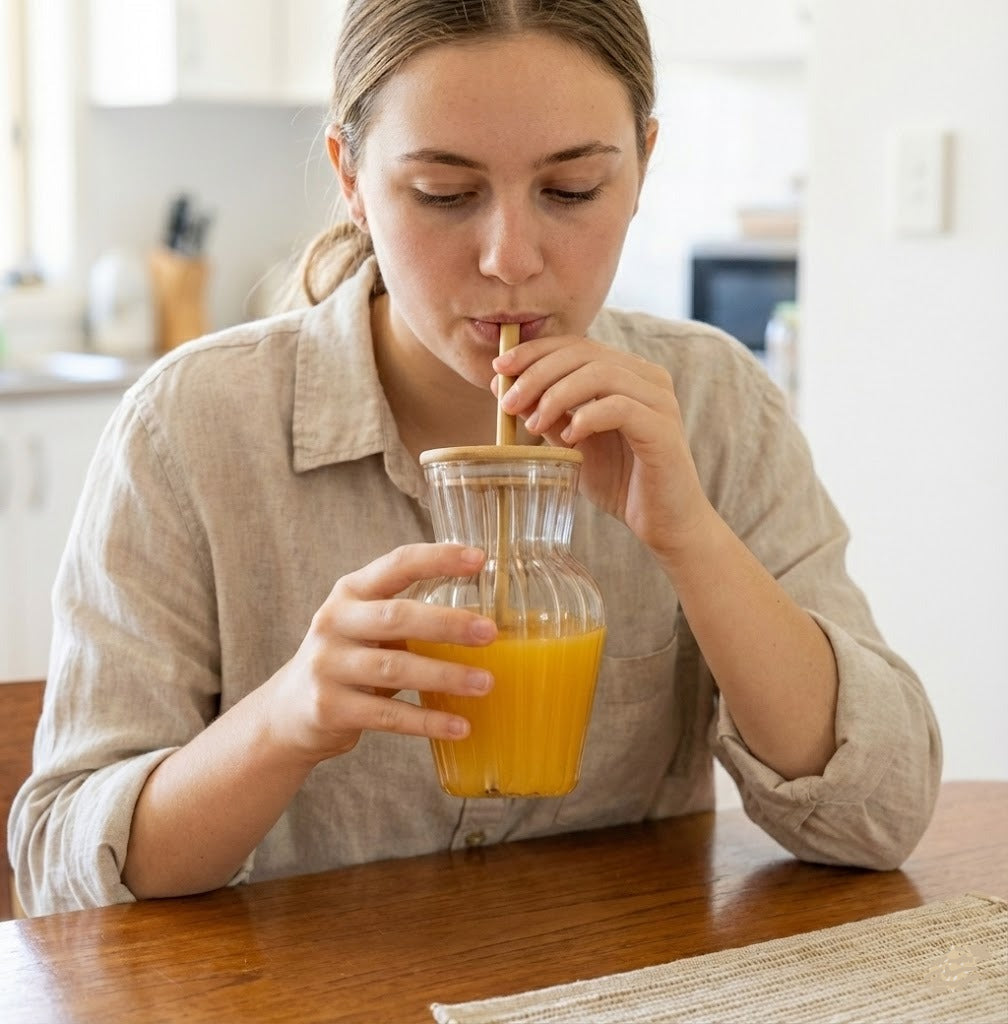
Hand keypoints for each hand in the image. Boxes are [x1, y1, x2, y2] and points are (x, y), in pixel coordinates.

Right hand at [268, 543, 496, 762]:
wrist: (288, 712)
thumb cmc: (348, 659)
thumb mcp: (366, 624)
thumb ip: (409, 613)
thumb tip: (483, 618)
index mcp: (351, 592)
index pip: (398, 564)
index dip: (438, 558)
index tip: (479, 558)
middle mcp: (335, 622)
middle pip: (396, 617)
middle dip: (447, 624)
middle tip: (490, 633)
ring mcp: (328, 666)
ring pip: (394, 668)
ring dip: (445, 676)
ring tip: (486, 683)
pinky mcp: (329, 708)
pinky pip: (387, 715)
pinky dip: (427, 721)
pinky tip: (460, 725)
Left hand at [493, 335, 713, 561]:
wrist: (666, 524)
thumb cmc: (623, 483)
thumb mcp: (573, 444)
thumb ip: (548, 415)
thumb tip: (506, 390)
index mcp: (628, 374)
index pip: (576, 345)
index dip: (535, 352)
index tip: (498, 369)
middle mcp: (648, 378)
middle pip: (584, 353)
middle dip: (537, 373)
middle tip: (507, 402)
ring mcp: (659, 401)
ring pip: (600, 374)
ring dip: (556, 395)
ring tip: (532, 425)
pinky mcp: (663, 429)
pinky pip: (619, 407)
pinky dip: (586, 418)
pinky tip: (568, 439)